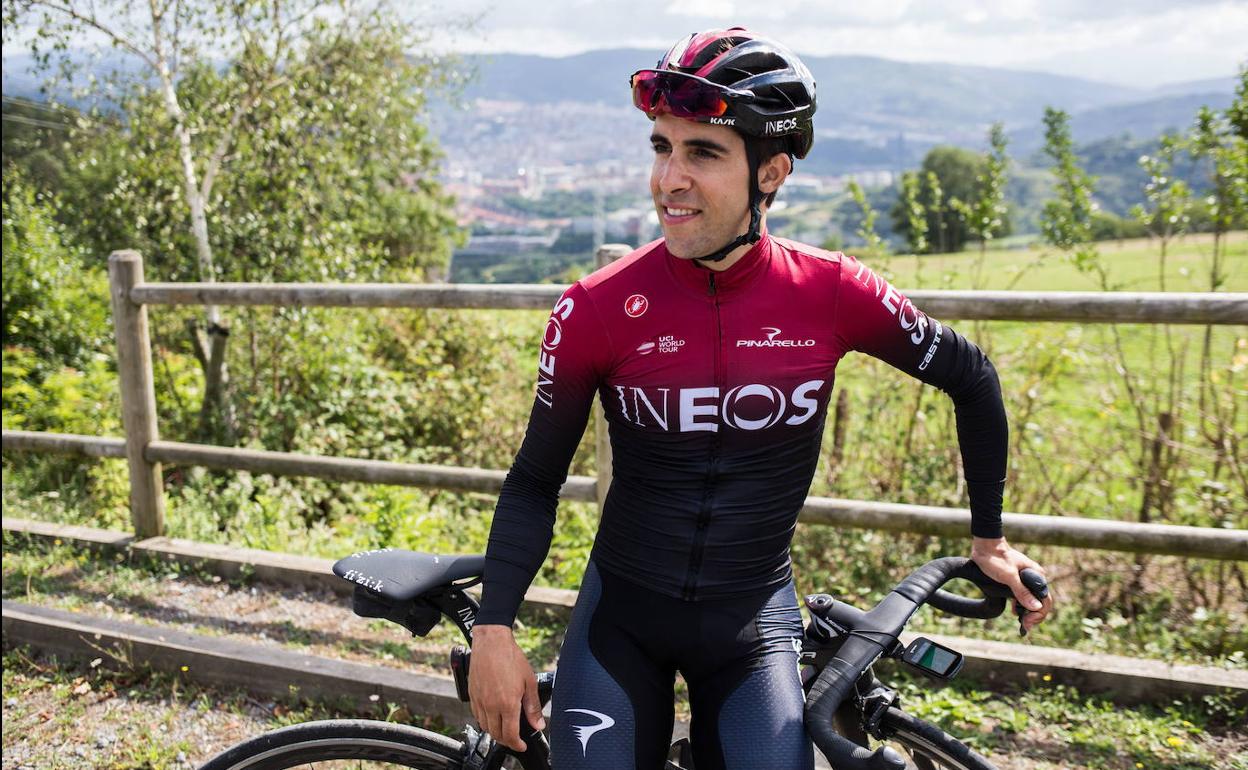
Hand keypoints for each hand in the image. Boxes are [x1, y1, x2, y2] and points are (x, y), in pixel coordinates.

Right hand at [468, 624, 544, 751]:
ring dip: (495, 732)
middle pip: (496, 734)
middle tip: (515, 739)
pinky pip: (477, 716)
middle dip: (506, 740)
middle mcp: (491, 706)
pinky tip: (492, 716)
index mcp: (507, 704)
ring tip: (505, 729)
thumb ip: (533, 706)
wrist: (492, 642)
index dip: (516, 745)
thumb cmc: (511, 658)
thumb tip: (538, 724)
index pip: (510, 735)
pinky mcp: (472, 695)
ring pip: (485, 727)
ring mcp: (480, 701)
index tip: (521, 746)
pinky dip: (485, 721)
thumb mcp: (529, 682)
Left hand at [970, 536, 1053, 634]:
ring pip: (1031, 599)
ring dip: (1027, 612)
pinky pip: (1022, 595)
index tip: (1027, 623)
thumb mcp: (1008, 576)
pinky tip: (1015, 612)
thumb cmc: (996, 558)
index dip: (1038, 614)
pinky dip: (1020, 605)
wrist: (984, 545)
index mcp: (1037, 576)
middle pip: (1040, 601)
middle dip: (1034, 615)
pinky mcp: (1015, 580)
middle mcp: (1034, 578)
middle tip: (1025, 627)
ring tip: (1022, 623)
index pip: (1045, 600)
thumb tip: (1035, 607)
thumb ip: (1021, 591)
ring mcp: (1025, 579)